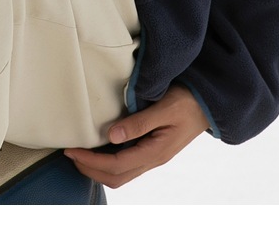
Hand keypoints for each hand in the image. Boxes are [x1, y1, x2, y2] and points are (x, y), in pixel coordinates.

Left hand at [64, 85, 208, 188]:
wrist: (208, 104)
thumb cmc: (187, 101)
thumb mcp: (164, 108)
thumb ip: (139, 122)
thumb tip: (111, 136)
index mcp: (155, 152)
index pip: (117, 165)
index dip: (91, 161)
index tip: (72, 150)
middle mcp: (153, 159)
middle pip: (116, 177)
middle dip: (90, 169)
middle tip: (70, 154)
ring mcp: (153, 157)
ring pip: (122, 174)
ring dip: (98, 168)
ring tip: (80, 153)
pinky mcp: (153, 150)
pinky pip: (127, 165)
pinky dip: (109, 162)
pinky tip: (100, 149)